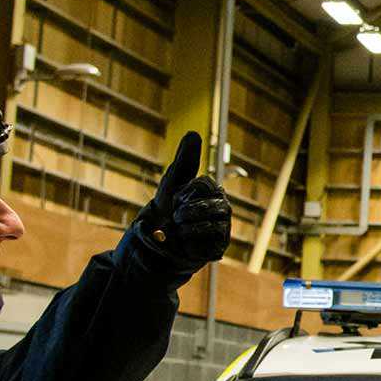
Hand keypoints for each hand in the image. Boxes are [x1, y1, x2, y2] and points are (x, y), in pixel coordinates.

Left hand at [143, 131, 231, 273]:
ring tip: (180, 230)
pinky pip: (210, 242)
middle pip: (210, 206)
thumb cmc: (166, 208)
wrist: (158, 238)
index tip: (176, 199)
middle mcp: (222, 207)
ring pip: (211, 224)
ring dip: (187, 228)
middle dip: (186, 212)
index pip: (204, 185)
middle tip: (176, 216)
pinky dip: (192, 242)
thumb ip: (185, 158)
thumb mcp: (173, 180)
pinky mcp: (220, 246)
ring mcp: (223, 227)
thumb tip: (194, 133)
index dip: (185, 193)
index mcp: (213, 190)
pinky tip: (186, 242)